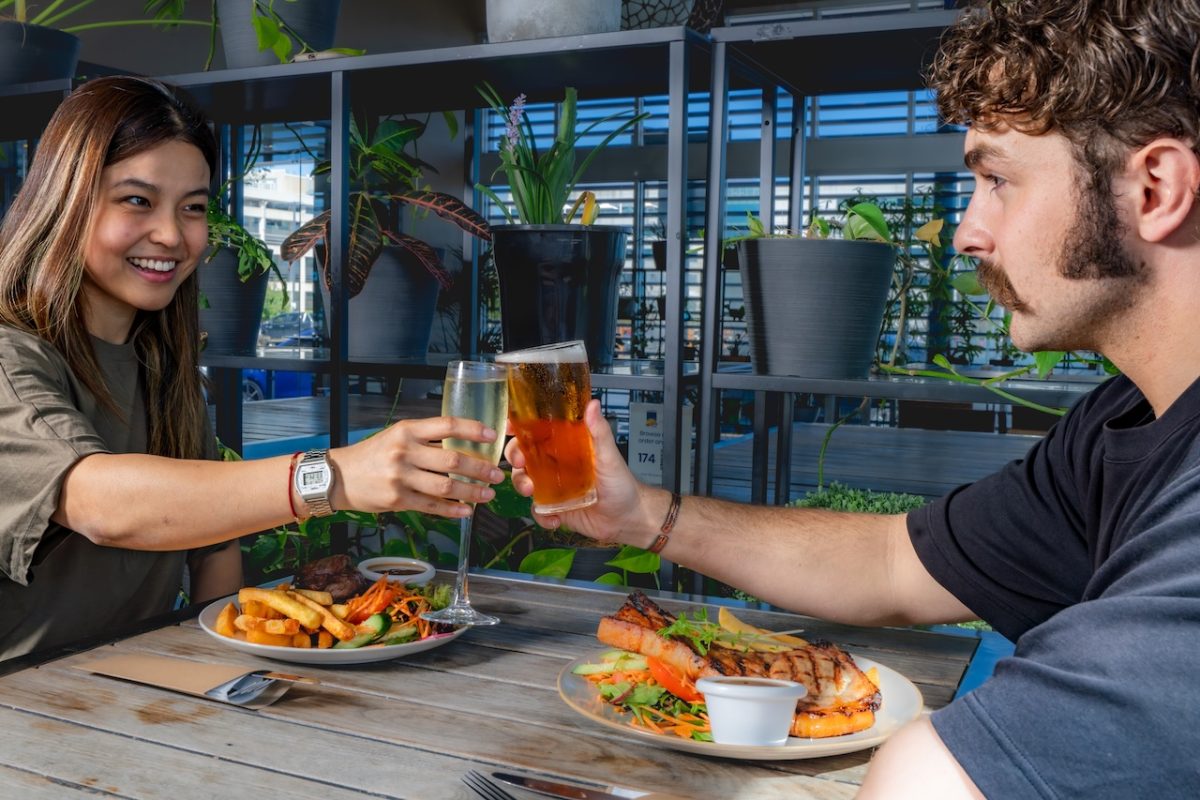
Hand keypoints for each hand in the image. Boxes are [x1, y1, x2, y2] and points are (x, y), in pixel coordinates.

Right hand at [331, 416, 503, 517]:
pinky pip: (432, 506)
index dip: (473, 430)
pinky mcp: (397, 500)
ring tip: (488, 494)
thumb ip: (425, 438)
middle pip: (453, 460)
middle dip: (480, 468)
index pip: (447, 425)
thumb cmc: (373, 454)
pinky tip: (466, 511)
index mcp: (407, 430)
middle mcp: (404, 451)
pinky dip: (452, 510)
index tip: (492, 436)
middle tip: (496, 474)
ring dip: (472, 492)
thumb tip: (464, 443)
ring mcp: (401, 477)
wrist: (340, 476)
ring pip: (446, 487)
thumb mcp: (397, 435)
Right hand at [505, 399, 656, 544]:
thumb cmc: (622, 484)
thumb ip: (600, 432)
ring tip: (532, 492)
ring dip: (522, 485)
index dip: (521, 428)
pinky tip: (555, 519)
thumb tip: (593, 404)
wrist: (628, 518)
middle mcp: (555, 465)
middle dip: (515, 457)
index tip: (511, 426)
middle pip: (523, 456)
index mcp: (566, 447)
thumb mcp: (610, 457)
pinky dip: (541, 516)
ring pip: (525, 482)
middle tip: (520, 462)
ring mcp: (553, 488)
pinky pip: (538, 511)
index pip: (538, 433)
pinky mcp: (555, 509)